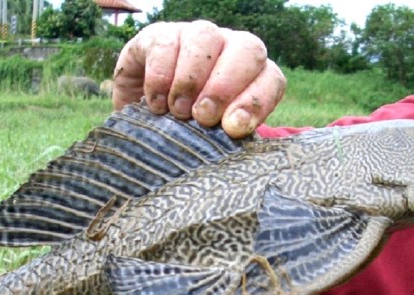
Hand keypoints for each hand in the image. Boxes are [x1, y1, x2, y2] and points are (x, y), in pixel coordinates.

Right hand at [113, 21, 285, 137]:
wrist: (142, 113)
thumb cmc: (185, 131)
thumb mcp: (208, 139)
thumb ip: (224, 139)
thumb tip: (231, 139)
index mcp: (252, 75)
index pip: (271, 79)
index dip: (256, 102)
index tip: (234, 127)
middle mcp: (230, 49)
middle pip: (248, 49)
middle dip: (225, 87)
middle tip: (203, 117)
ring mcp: (196, 37)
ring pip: (206, 38)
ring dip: (191, 79)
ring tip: (178, 111)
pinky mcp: (160, 36)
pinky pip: (165, 44)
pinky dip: (160, 76)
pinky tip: (157, 104)